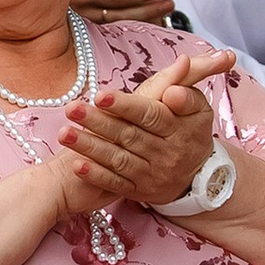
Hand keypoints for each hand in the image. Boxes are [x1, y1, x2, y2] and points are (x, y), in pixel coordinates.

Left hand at [59, 47, 229, 212]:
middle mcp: (164, 153)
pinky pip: (115, 183)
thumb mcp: (199, 109)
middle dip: (98, 122)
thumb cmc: (191, 132)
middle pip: (128, 135)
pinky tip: (76, 165)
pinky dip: (95, 175)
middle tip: (72, 109)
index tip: (101, 95)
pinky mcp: (137, 190)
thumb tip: (178, 74)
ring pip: (117, 159)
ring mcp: (149, 174)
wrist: (199, 176)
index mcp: (177, 128)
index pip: (149, 115)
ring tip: (65, 134)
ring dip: (89, 147)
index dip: (125, 105)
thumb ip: (187, 91)